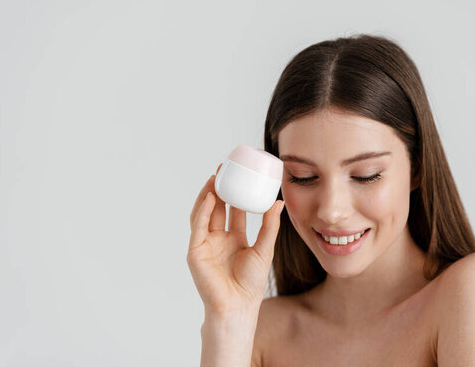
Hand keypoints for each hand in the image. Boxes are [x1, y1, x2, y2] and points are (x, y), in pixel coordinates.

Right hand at [187, 164, 284, 315]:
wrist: (238, 306)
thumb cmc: (251, 283)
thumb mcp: (264, 249)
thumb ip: (270, 226)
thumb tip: (278, 202)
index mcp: (234, 239)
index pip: (233, 210)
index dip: (236, 193)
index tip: (241, 176)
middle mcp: (218, 239)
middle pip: (216, 208)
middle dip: (219, 188)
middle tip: (225, 169)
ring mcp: (205, 244)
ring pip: (204, 214)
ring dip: (208, 195)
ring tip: (215, 177)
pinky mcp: (196, 251)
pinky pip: (197, 227)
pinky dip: (202, 211)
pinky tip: (209, 197)